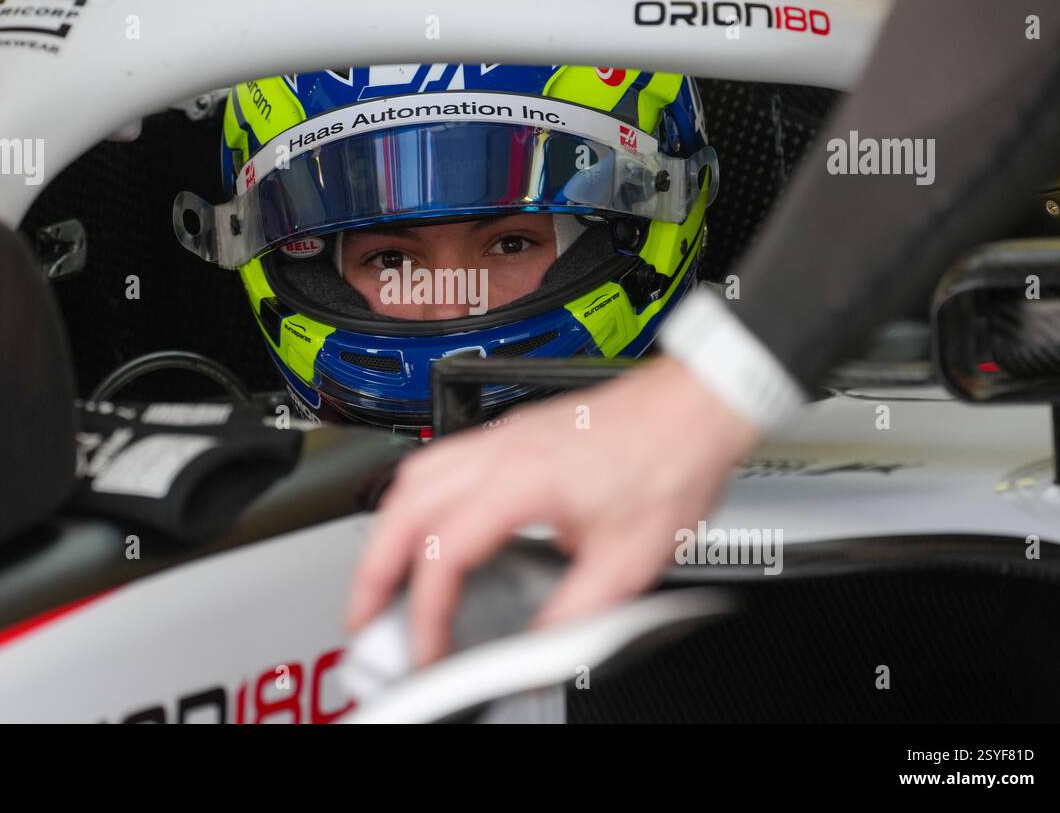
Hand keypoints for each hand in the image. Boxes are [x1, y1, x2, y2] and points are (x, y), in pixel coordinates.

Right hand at [345, 354, 761, 665]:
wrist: (696, 406)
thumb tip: (535, 652)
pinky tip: (426, 524)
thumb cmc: (671, 461)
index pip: (443, 551)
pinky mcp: (513, 431)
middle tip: (363, 614)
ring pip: (413, 475)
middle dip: (371, 569)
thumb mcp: (629, 561)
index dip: (426, 609)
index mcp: (522, 481)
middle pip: (402, 506)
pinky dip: (415, 500)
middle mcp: (501, 450)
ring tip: (383, 574)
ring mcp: (503, 435)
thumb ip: (574, 615)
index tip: (429, 646)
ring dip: (388, 529)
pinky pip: (439, 459)